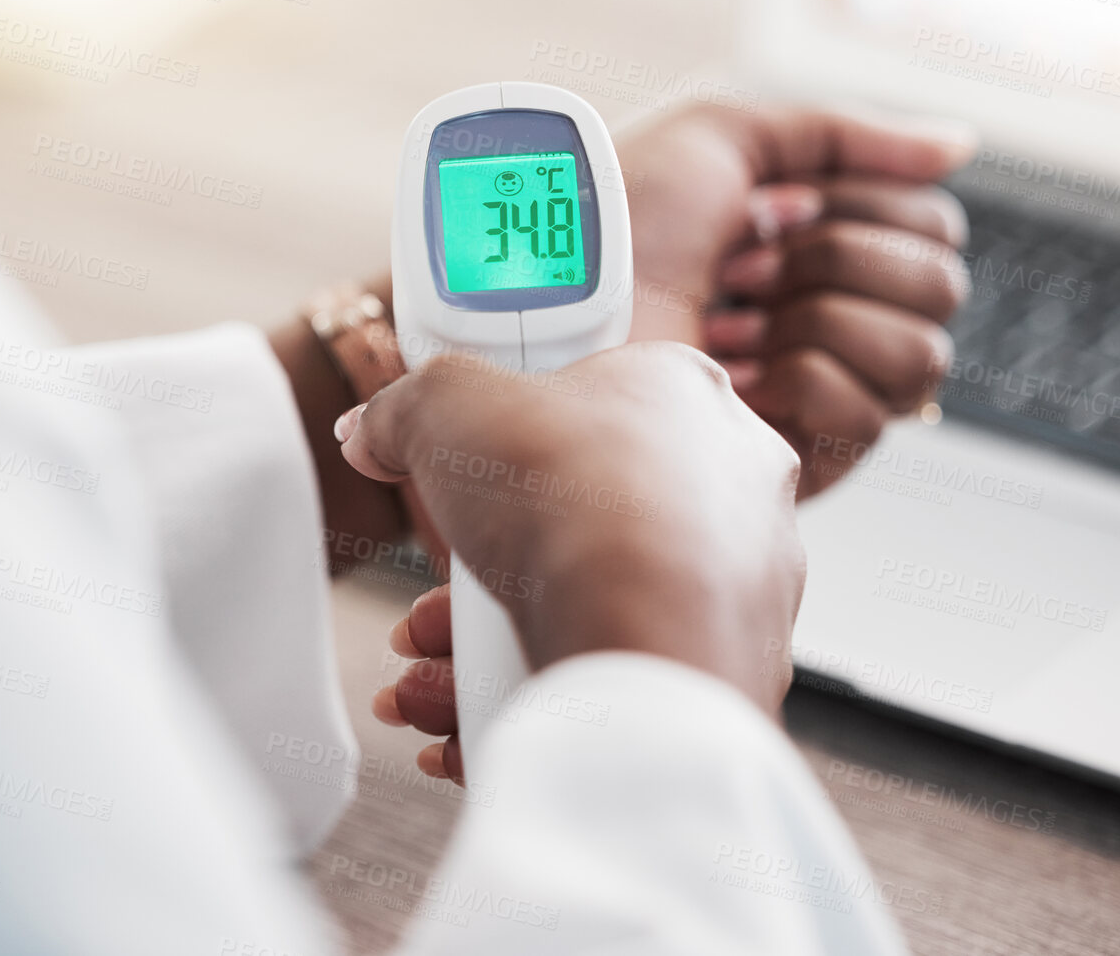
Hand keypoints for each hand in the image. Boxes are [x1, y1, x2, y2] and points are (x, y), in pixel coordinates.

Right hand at [337, 342, 804, 782]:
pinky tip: (467, 724)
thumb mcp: (446, 405)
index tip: (458, 470)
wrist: (645, 646)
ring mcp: (744, 582)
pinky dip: (541, 697)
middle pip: (576, 520)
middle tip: (427, 607)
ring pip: (594, 607)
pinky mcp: (732, 669)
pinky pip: (619, 676)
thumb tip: (376, 430)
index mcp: (686, 394)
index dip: (507, 436)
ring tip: (425, 680)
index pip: (590, 395)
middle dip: (481, 572)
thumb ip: (405, 407)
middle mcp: (733, 483)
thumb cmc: (572, 502)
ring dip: (491, 645)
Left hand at [617, 105, 975, 496]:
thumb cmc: (622, 221)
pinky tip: (733, 381)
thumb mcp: (728, 140)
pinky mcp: (802, 459)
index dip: (859, 208)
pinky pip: (868, 418)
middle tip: (743, 267)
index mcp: (830, 248)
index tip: (771, 208)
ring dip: (814, 321)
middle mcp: (839, 319)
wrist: (560, 303)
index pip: (936, 228)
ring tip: (730, 326)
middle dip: (835, 261)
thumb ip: (849, 135)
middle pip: (941, 287)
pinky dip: (797, 383)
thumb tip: (958, 146)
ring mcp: (826, 392)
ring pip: (919, 354)